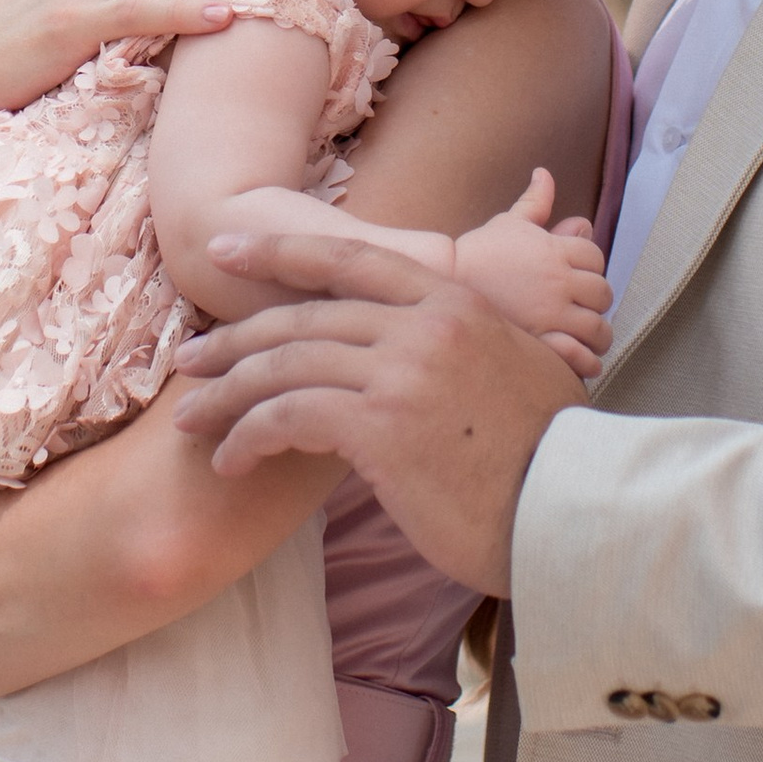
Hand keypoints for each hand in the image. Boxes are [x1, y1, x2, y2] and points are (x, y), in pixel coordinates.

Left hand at [173, 225, 585, 595]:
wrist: (574, 509)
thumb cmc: (546, 456)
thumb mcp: (517, 368)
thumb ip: (461, 345)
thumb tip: (423, 354)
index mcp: (453, 301)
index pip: (349, 258)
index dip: (280, 253)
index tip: (228, 252)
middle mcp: (422, 323)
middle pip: (302, 316)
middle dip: (234, 339)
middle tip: (188, 359)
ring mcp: (400, 371)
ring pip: (285, 365)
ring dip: (227, 395)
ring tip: (192, 422)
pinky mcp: (381, 425)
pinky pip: (288, 417)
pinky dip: (250, 438)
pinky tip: (233, 464)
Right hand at [449, 168, 610, 378]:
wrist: (445, 284)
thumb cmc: (478, 254)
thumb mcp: (508, 223)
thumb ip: (535, 202)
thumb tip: (545, 174)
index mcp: (554, 249)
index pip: (595, 256)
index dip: (590, 267)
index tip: (579, 278)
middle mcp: (558, 280)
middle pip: (602, 291)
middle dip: (596, 300)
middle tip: (585, 308)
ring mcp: (551, 312)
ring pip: (598, 326)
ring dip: (598, 333)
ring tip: (589, 338)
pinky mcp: (540, 341)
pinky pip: (581, 356)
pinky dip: (588, 360)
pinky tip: (581, 358)